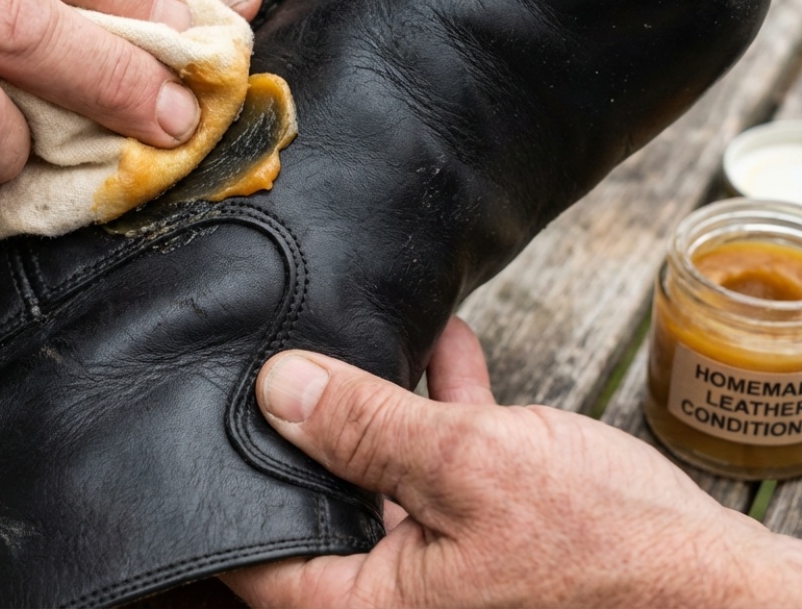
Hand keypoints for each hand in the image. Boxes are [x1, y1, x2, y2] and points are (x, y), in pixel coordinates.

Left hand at [222, 319, 801, 607]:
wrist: (716, 585)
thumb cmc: (608, 553)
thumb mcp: (471, 467)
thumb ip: (368, 428)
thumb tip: (278, 389)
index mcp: (375, 607)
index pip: (260, 558)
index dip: (226, 489)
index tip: (202, 423)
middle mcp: (399, 594)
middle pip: (320, 503)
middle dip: (308, 429)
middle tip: (277, 362)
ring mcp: (444, 562)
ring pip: (382, 474)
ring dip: (378, 402)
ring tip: (355, 336)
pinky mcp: (489, 531)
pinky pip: (442, 462)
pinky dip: (438, 405)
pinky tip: (441, 344)